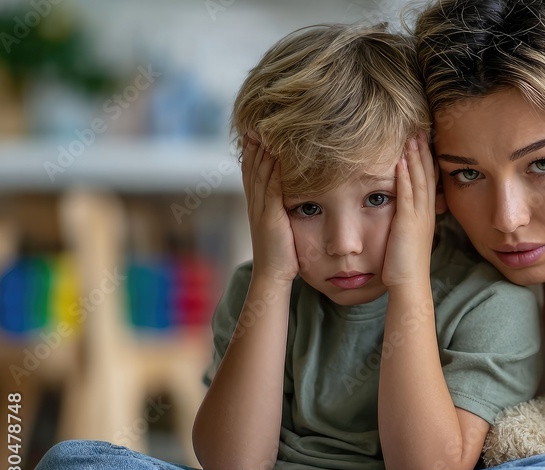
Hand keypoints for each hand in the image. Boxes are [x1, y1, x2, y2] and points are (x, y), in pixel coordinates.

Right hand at [241, 135, 298, 283]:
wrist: (273, 274)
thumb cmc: (281, 252)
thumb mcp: (278, 224)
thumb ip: (281, 207)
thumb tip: (292, 194)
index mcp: (256, 203)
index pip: (252, 170)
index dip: (253, 149)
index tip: (256, 130)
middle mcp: (255, 202)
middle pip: (252, 165)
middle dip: (255, 143)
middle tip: (257, 121)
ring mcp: (261, 208)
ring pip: (260, 172)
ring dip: (263, 150)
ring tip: (266, 129)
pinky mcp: (271, 215)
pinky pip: (272, 187)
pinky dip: (274, 169)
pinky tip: (278, 154)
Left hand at [382, 132, 436, 289]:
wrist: (410, 284)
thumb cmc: (406, 265)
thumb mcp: (409, 238)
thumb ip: (407, 221)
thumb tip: (402, 211)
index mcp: (427, 215)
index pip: (428, 181)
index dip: (426, 159)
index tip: (422, 141)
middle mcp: (426, 213)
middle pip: (427, 175)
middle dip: (423, 151)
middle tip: (420, 129)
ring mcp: (419, 217)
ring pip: (419, 181)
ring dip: (415, 158)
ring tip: (412, 137)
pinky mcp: (408, 223)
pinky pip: (407, 196)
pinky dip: (404, 177)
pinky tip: (401, 162)